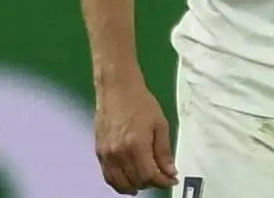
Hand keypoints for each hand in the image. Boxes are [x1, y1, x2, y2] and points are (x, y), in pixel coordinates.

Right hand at [93, 77, 177, 194]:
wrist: (117, 90)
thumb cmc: (141, 103)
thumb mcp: (160, 125)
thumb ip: (164, 151)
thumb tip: (170, 171)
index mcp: (136, 146)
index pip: (149, 175)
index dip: (163, 181)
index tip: (172, 180)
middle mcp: (118, 154)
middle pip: (135, 181)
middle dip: (151, 183)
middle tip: (162, 177)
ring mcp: (106, 155)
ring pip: (119, 183)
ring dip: (135, 186)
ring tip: (147, 182)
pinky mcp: (98, 152)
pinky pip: (108, 176)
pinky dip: (119, 182)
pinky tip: (129, 179)